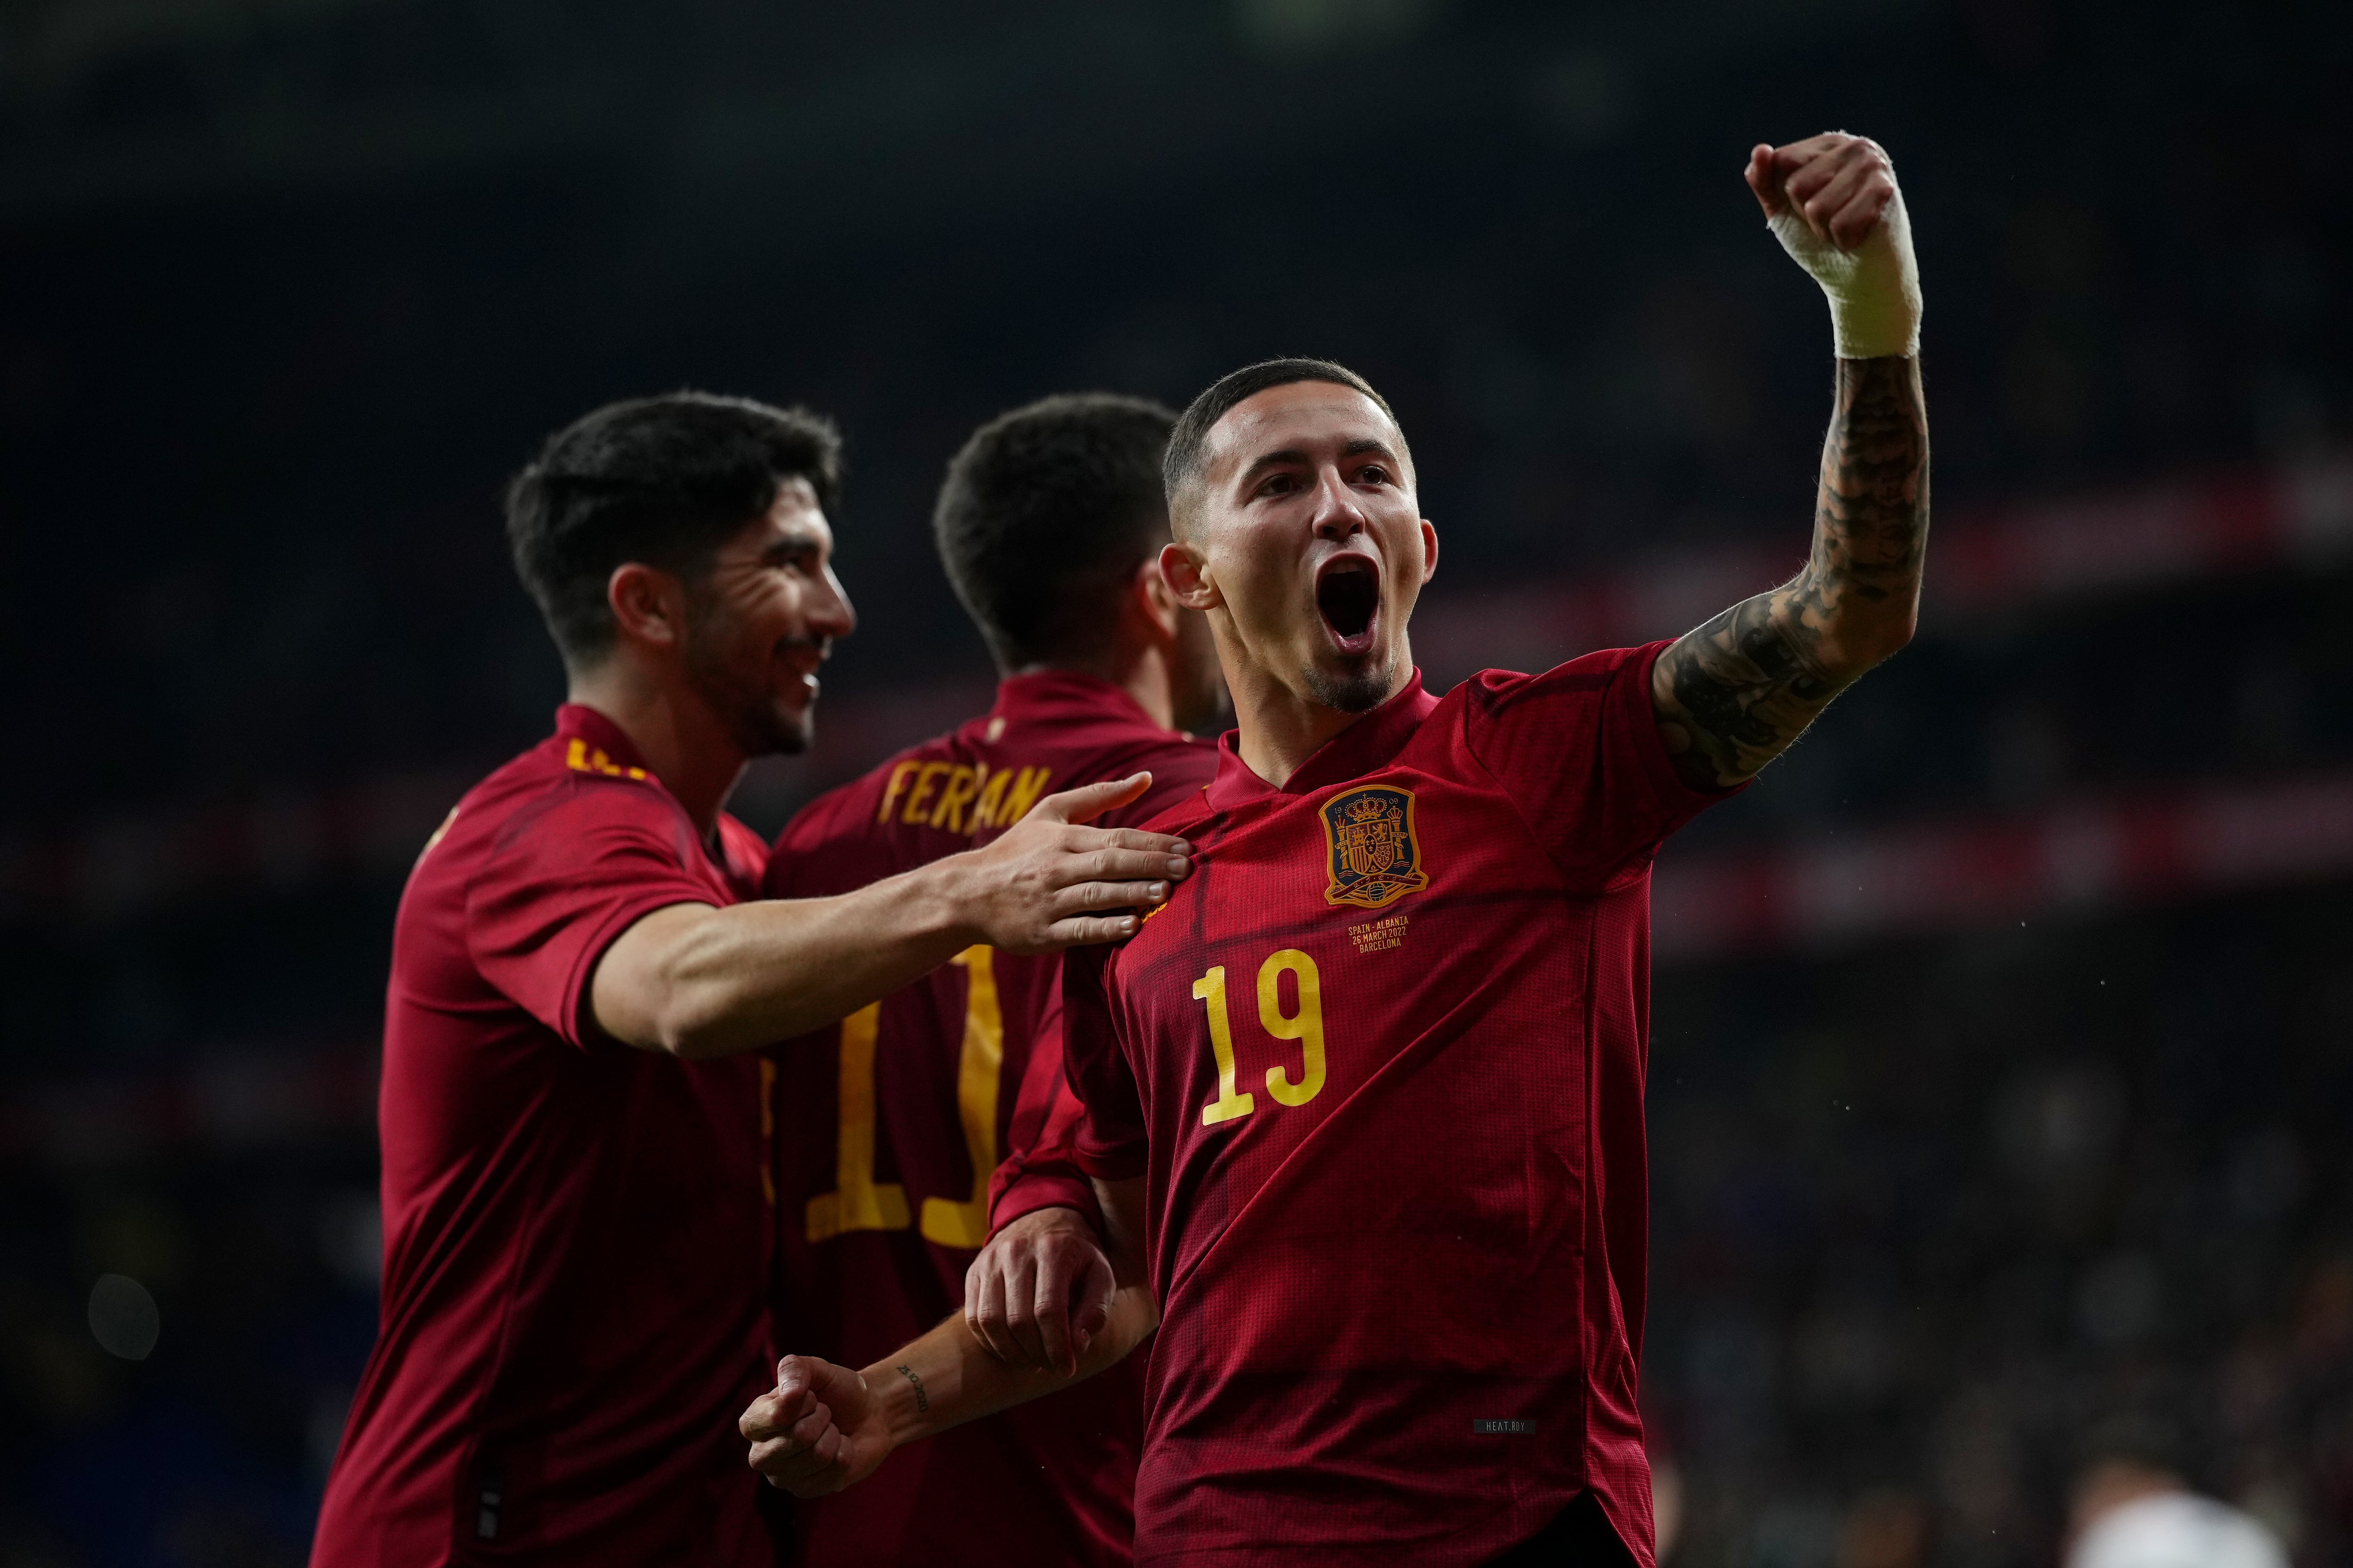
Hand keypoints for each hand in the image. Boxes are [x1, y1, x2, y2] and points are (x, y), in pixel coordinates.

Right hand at [741, 1355, 892, 1497]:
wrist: (868, 1415)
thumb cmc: (837, 1391)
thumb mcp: (817, 1369)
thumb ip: (795, 1369)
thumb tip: (789, 1393)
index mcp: (754, 1422)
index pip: (774, 1416)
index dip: (802, 1403)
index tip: (812, 1396)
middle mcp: (760, 1453)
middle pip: (799, 1437)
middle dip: (822, 1418)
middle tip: (824, 1414)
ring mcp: (781, 1477)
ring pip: (818, 1455)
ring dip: (834, 1436)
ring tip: (831, 1431)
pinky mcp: (805, 1491)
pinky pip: (834, 1471)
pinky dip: (845, 1453)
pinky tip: (838, 1449)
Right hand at [954, 774, 1191, 954]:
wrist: (967, 894)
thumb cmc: (1017, 851)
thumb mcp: (1051, 813)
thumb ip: (1100, 795)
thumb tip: (1146, 777)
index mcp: (1061, 838)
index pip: (1114, 838)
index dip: (1151, 843)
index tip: (1185, 847)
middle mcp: (1055, 868)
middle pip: (1110, 863)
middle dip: (1150, 865)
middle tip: (1185, 868)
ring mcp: (1048, 902)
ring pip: (1096, 895)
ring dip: (1132, 894)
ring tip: (1165, 893)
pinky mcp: (1042, 933)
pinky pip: (1078, 930)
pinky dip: (1105, 928)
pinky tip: (1132, 926)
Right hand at [965, 1206, 1113, 1375]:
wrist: (1045, 1221)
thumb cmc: (1078, 1258)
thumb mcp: (1101, 1276)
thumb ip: (1095, 1310)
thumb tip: (1076, 1346)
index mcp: (1053, 1250)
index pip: (1049, 1311)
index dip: (1057, 1347)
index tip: (1066, 1368)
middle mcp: (1017, 1250)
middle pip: (1018, 1319)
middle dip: (1036, 1353)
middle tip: (1050, 1366)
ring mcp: (991, 1260)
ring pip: (991, 1321)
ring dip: (1011, 1353)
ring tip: (1032, 1362)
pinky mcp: (974, 1271)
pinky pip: (974, 1317)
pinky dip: (991, 1343)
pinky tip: (1012, 1350)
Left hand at [1745, 131, 1919, 360]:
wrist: (1857, 277)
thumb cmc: (1818, 239)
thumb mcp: (1781, 208)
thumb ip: (1764, 179)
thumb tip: (1760, 150)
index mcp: (1826, 145)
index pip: (1781, 161)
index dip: (1787, 196)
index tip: (1808, 205)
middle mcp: (1853, 146)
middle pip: (1797, 186)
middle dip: (1807, 215)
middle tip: (1829, 221)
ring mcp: (1873, 165)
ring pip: (1817, 207)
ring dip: (1825, 229)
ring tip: (1843, 229)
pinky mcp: (1886, 189)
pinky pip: (1840, 223)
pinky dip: (1842, 239)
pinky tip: (1858, 236)